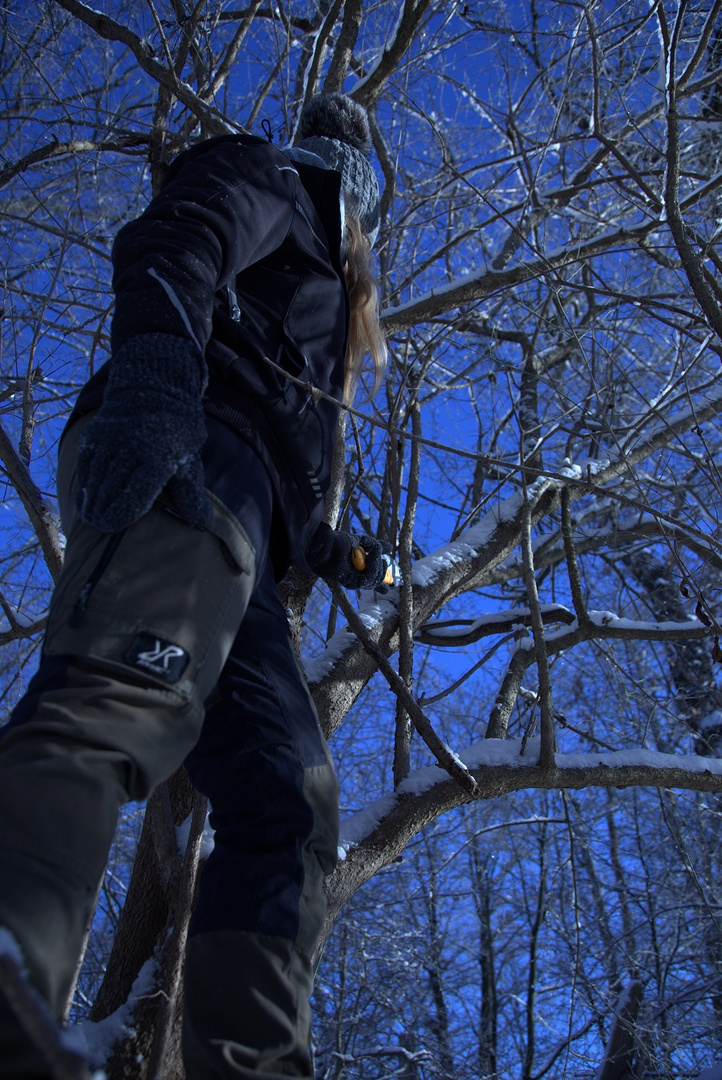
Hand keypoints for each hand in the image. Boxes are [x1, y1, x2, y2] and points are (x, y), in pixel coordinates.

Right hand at [76, 334, 209, 532]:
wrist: (156, 387)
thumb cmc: (178, 432)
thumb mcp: (189, 461)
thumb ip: (190, 494)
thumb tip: (201, 523)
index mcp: (157, 460)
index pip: (132, 498)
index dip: (120, 516)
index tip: (114, 528)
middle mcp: (131, 450)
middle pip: (109, 492)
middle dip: (103, 513)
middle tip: (101, 527)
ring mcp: (111, 440)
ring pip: (94, 480)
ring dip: (90, 501)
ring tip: (92, 518)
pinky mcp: (96, 434)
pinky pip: (86, 465)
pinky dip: (84, 483)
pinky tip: (86, 497)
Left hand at [307, 524, 391, 591]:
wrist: (327, 546)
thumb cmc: (338, 543)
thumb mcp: (360, 541)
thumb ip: (374, 545)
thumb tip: (390, 548)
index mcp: (358, 569)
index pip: (373, 580)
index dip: (382, 583)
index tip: (390, 585)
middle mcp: (357, 577)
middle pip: (377, 581)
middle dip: (383, 570)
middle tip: (384, 559)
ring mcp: (354, 581)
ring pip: (375, 580)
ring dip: (378, 564)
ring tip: (375, 551)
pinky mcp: (352, 583)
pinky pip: (369, 578)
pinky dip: (374, 565)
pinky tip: (373, 555)